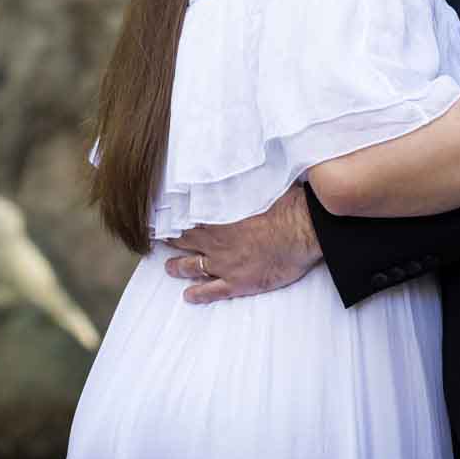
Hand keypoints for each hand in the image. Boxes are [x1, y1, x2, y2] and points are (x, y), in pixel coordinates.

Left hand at [160, 183, 321, 303]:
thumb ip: (244, 181)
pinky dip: (198, 294)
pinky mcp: (238, 283)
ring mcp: (225, 265)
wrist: (299, 233)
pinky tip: (189, 295)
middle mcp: (216, 243)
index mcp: (220, 218)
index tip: (164, 216)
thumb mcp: (259, 185)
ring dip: (178, 267)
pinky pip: (212, 291)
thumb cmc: (283, 207)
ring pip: (193, 267)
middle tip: (160, 240)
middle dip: (172, 241)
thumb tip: (241, 163)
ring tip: (169, 267)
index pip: (189, 218)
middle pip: (187, 242)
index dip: (175, 217)